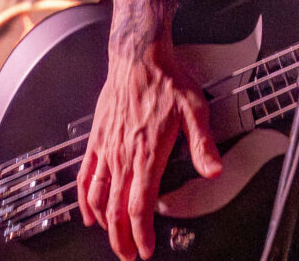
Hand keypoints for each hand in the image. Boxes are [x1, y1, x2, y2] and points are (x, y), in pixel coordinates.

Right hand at [76, 44, 221, 260]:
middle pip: (117, 210)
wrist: (138, 58)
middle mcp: (124, 155)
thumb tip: (214, 170)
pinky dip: (85, 200)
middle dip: (121, 239)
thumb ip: (203, 145)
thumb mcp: (195, 110)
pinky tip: (89, 213)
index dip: (141, 234)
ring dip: (105, 225)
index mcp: (148, 152)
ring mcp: (107, 149)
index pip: (140, 206)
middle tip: (128, 255)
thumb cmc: (167, 81)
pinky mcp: (97, 140)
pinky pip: (85, 176)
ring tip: (112, 240)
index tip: (146, 249)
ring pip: (99, 198)